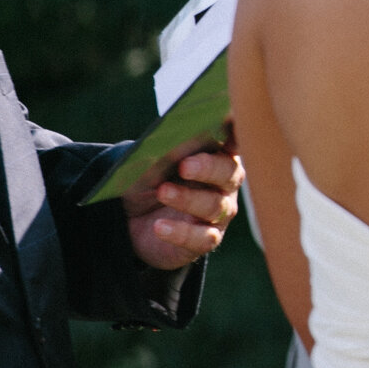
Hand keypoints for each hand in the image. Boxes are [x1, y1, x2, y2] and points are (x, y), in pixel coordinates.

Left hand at [122, 140, 242, 270]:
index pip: (235, 141)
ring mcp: (219, 213)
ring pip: (215, 206)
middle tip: (185, 166)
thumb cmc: (151, 180)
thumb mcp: (155, 161)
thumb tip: (182, 134)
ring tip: (162, 192)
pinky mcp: (205, 239)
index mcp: (217, 154)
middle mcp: (225, 183)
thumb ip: (173, 149)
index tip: (230, 128)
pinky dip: (181, 233)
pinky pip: (203, 238)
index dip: (237, 134)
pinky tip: (160, 227)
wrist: (131, 219)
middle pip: (230, 174)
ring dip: (188, 199)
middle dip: (208, 169)